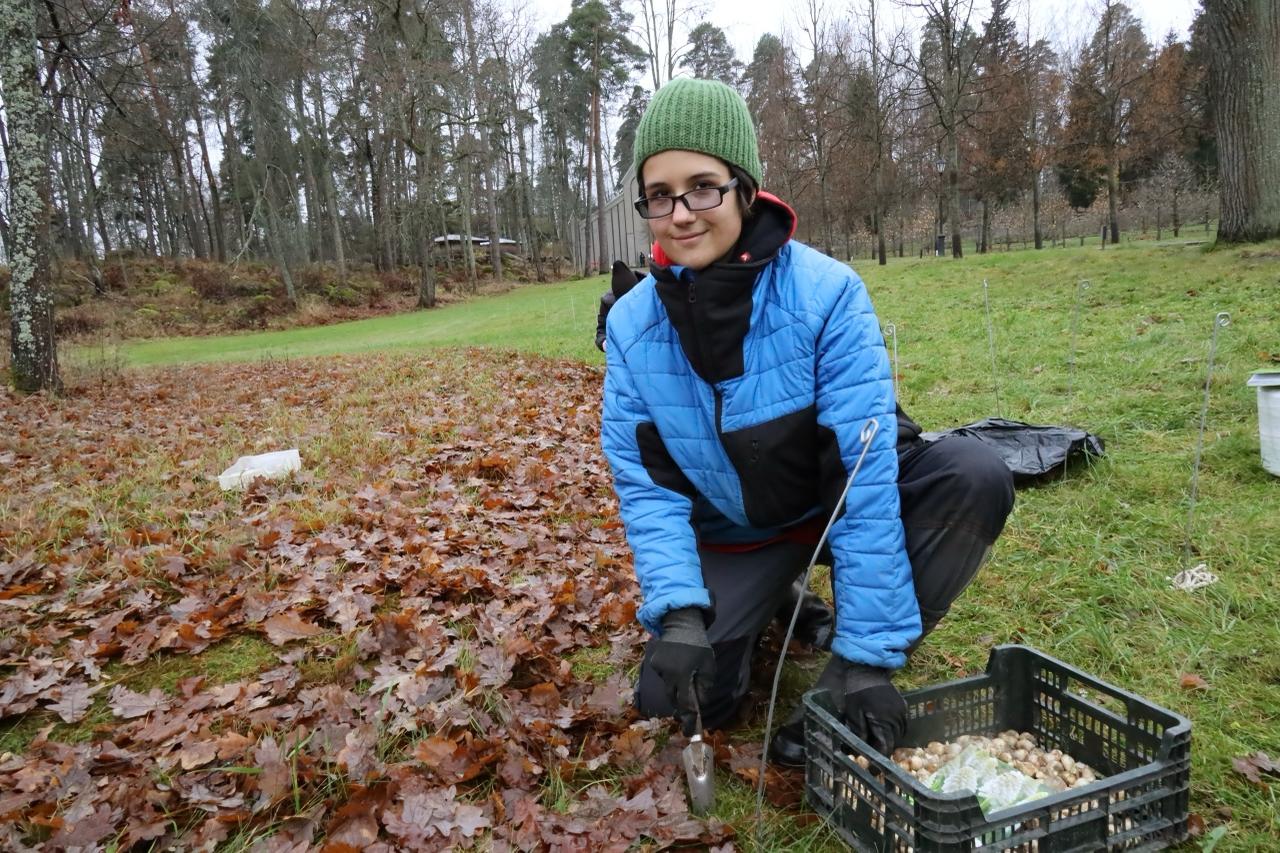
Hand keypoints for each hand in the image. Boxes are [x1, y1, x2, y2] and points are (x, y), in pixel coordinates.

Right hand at [649, 608, 714, 735]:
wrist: (680, 624)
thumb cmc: (698, 645)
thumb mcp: (709, 665)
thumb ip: (705, 686)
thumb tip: (699, 705)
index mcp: (683, 674)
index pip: (685, 702)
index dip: (688, 719)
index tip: (689, 732)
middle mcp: (668, 673)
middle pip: (673, 698)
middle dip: (681, 705)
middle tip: (688, 709)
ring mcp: (658, 668)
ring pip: (668, 687)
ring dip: (676, 687)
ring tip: (685, 675)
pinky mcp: (653, 663)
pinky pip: (664, 677)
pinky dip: (670, 677)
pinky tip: (677, 666)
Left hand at [839, 661, 906, 755]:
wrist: (866, 670)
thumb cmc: (856, 692)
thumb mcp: (853, 713)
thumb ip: (859, 732)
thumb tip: (861, 750)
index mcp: (885, 720)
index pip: (886, 747)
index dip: (880, 758)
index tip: (873, 767)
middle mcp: (897, 717)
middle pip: (894, 742)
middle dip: (884, 750)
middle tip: (873, 756)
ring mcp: (902, 711)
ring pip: (900, 734)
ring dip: (890, 740)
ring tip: (877, 744)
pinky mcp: (902, 705)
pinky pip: (902, 724)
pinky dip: (894, 731)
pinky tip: (883, 731)